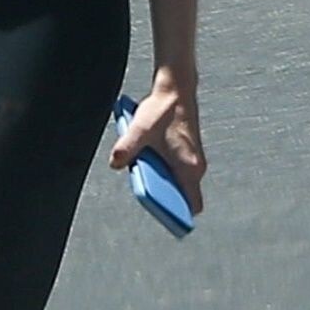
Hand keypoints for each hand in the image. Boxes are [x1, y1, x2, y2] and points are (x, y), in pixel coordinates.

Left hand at [109, 69, 205, 213]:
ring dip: (162, 185)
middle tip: (147, 197)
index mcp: (189, 167)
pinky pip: (175, 172)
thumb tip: (115, 164)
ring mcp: (192, 160)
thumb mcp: (139, 129)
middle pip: (182, 196)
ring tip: (144, 179)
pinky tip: (146, 165)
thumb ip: (127, 148)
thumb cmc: (161, 111)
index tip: (165, 220)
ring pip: (178, 184)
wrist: (176, 89)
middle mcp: (195, 167)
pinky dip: (163, 174)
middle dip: (165, 200)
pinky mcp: (186, 153)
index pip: (193, 204)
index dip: (180, 215)